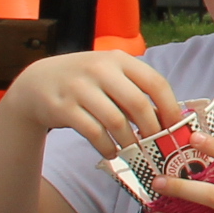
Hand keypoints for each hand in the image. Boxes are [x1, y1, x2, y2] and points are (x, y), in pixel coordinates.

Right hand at [5, 50, 184, 161]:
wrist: (37, 83)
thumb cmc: (85, 82)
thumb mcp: (110, 76)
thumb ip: (136, 92)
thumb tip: (169, 121)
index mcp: (119, 59)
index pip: (155, 82)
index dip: (170, 107)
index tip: (176, 127)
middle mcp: (100, 69)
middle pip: (138, 103)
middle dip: (152, 129)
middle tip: (156, 145)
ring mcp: (80, 87)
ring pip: (116, 121)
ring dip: (130, 142)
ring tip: (134, 151)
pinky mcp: (63, 107)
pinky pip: (94, 133)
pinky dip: (107, 147)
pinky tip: (112, 152)